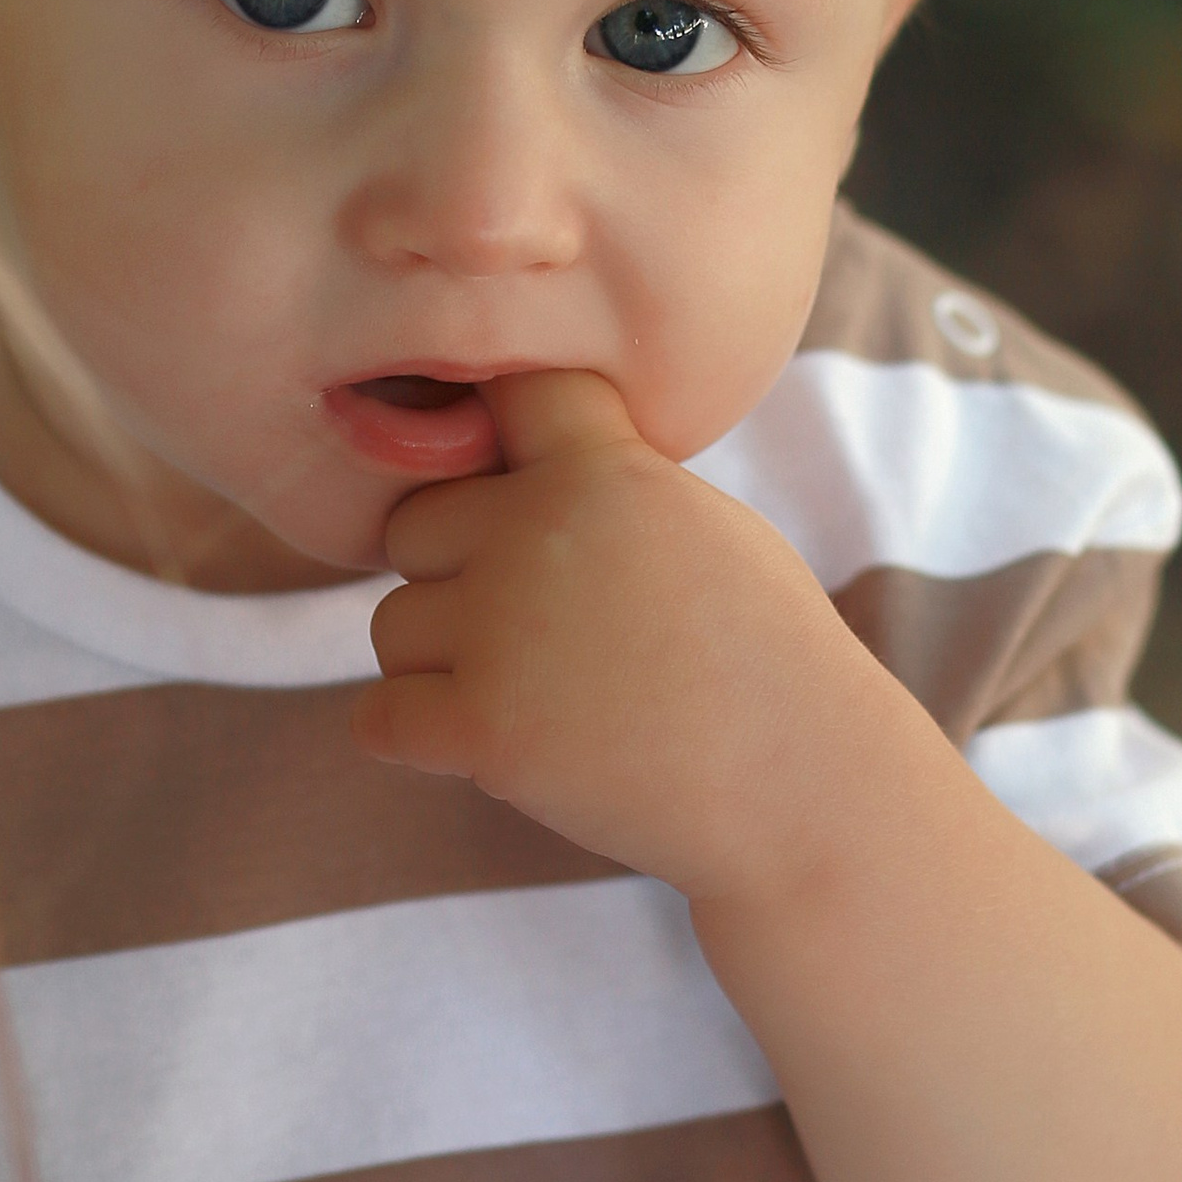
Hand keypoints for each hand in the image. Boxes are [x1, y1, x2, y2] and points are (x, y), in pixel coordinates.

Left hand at [350, 371, 847, 900]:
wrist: (803, 785)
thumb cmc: (762, 653)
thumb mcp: (697, 521)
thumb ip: (600, 481)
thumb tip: (502, 467)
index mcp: (600, 468)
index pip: (502, 396)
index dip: (498, 440)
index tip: (527, 496)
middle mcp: (538, 533)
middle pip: (412, 528)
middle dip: (455, 577)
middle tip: (537, 632)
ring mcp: (505, 631)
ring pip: (392, 627)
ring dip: (438, 665)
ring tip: (536, 695)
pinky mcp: (484, 730)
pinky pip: (377, 717)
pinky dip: (413, 736)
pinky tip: (481, 740)